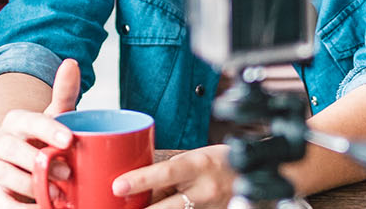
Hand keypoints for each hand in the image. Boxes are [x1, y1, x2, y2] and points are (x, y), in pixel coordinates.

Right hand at [0, 59, 81, 207]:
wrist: (30, 165)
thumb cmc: (46, 140)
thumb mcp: (57, 117)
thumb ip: (64, 92)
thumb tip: (71, 63)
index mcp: (15, 121)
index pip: (27, 120)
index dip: (47, 129)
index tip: (69, 140)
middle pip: (10, 147)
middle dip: (38, 161)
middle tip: (67, 172)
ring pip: (1, 173)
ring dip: (29, 185)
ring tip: (57, 195)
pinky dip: (17, 208)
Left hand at [113, 144, 232, 208]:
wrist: (249, 174)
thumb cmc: (213, 163)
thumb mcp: (190, 161)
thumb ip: (166, 177)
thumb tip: (137, 194)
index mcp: (197, 166)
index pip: (165, 173)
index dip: (139, 180)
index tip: (117, 186)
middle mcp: (205, 190)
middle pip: (167, 207)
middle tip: (120, 207)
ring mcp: (210, 208)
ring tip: (138, 206)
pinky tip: (163, 207)